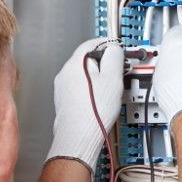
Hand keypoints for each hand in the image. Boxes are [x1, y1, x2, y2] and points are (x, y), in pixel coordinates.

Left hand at [46, 37, 123, 170]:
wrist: (79, 137)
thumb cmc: (93, 112)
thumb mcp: (112, 79)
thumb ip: (114, 57)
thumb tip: (114, 48)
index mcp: (75, 64)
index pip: (92, 43)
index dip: (108, 44)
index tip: (118, 49)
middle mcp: (65, 74)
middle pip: (87, 59)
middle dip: (104, 63)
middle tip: (118, 71)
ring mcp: (63, 88)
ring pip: (84, 75)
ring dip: (98, 78)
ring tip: (110, 90)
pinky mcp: (65, 101)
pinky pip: (80, 88)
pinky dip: (91, 90)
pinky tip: (99, 101)